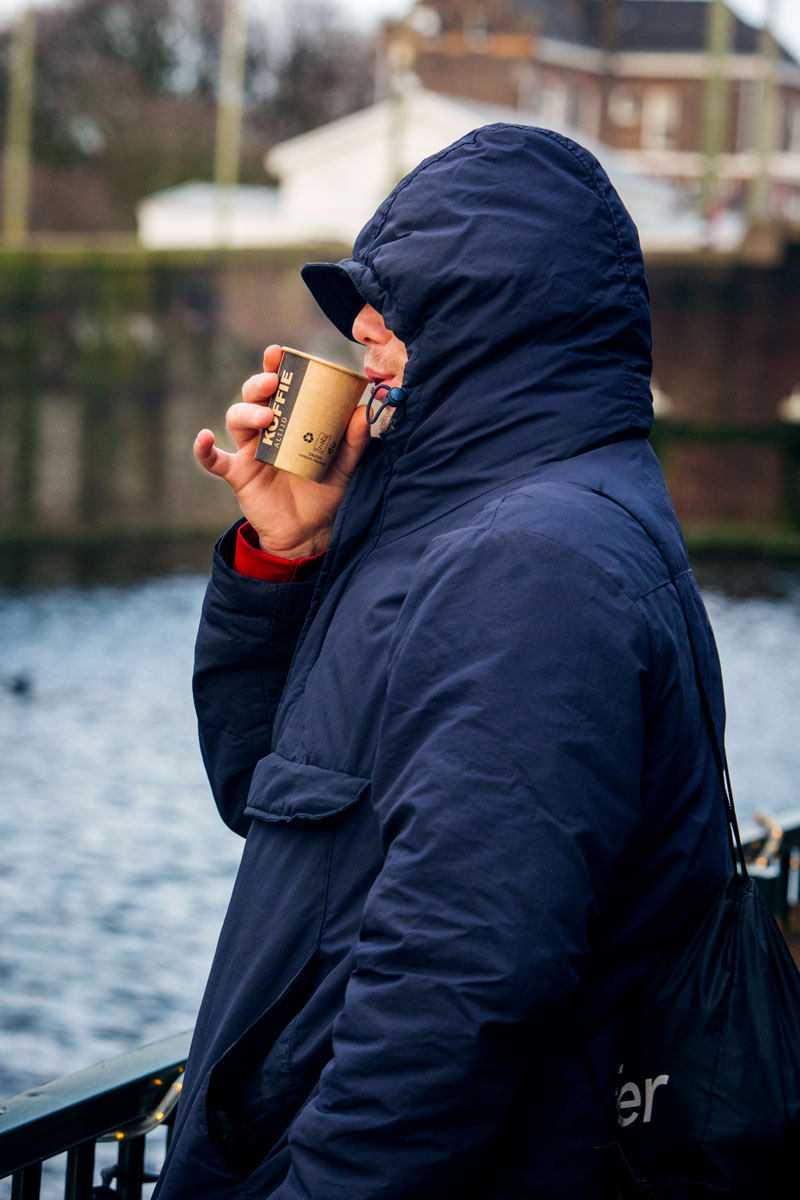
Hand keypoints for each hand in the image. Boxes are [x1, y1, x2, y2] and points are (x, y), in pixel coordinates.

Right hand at [194, 345, 370, 558]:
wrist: (311, 531)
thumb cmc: (324, 491)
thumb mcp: (345, 464)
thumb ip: (353, 440)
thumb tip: (362, 411)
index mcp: (290, 420)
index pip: (280, 388)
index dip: (275, 367)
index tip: (277, 353)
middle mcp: (266, 430)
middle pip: (253, 397)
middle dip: (258, 384)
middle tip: (272, 382)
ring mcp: (249, 451)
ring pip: (236, 419)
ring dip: (246, 412)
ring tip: (266, 417)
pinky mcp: (238, 474)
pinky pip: (214, 460)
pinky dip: (204, 449)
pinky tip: (205, 438)